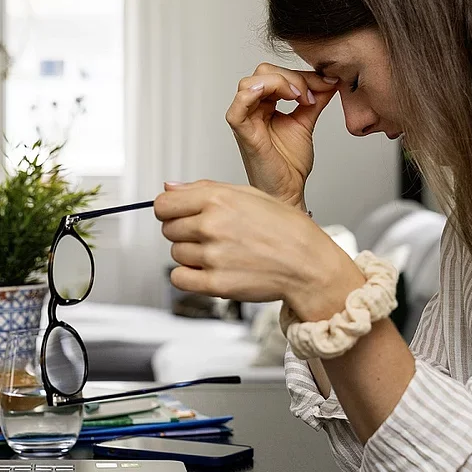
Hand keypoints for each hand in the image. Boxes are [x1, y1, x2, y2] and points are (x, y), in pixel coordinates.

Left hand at [154, 180, 363, 318]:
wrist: (308, 263)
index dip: (169, 210)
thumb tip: (170, 188)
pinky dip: (189, 277)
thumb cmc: (286, 229)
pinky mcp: (215, 283)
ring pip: (175, 254)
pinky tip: (208, 271)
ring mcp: (213, 256)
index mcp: (218, 199)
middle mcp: (212, 225)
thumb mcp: (248, 194)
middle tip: (210, 236)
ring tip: (219, 253)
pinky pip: (179, 279)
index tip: (177, 215)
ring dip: (191, 255)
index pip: (163, 204)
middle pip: (168, 229)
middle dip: (184, 232)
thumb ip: (203, 189)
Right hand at [226, 63, 339, 210]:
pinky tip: (280, 97)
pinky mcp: (243, 133)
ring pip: (250, 83)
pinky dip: (254, 95)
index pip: (275, 74)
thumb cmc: (290, 165)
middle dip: (291, 77)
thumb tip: (329, 80)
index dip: (301, 75)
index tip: (326, 84)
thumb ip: (315, 99)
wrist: (289, 191)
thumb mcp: (306, 122)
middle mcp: (251, 110)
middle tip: (310, 95)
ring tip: (300, 98)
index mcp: (263, 105)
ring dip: (279, 83)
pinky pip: (238, 108)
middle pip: (263, 72)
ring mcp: (246, 120)